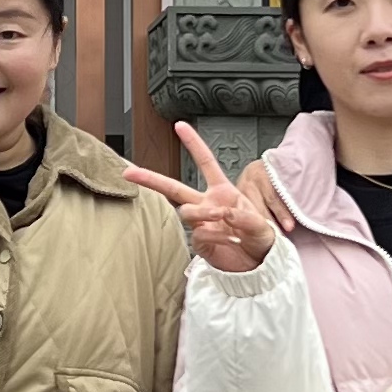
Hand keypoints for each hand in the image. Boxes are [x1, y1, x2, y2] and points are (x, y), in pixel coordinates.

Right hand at [125, 125, 289, 271]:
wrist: (259, 266)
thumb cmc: (261, 240)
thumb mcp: (261, 224)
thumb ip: (245, 216)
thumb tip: (224, 212)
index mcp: (223, 192)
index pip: (205, 163)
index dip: (193, 144)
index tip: (179, 126)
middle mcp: (208, 205)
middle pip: (174, 188)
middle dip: (151, 179)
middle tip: (129, 172)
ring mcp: (202, 224)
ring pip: (186, 211)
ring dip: (202, 212)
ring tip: (221, 218)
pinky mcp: (201, 244)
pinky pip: (199, 235)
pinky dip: (215, 236)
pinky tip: (229, 239)